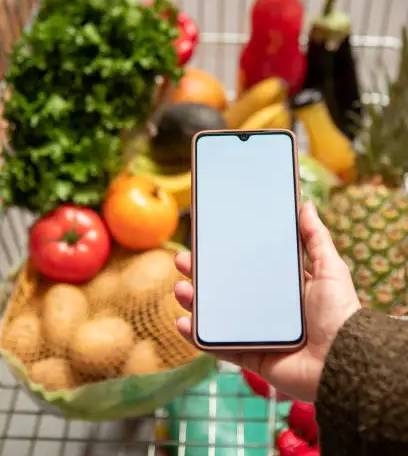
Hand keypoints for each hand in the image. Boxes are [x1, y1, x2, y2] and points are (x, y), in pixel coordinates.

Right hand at [174, 200, 360, 402]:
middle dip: (202, 275)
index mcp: (285, 288)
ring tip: (180, 289)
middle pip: (227, 288)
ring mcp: (258, 333)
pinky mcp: (252, 356)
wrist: (344, 361)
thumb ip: (316, 238)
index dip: (227, 255)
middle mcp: (269, 309)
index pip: (249, 267)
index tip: (208, 241)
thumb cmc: (340, 313)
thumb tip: (307, 204)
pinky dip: (198, 338)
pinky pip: (219, 346)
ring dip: (195, 302)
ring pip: (218, 315)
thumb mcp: (329, 268)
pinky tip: (182, 322)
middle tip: (183, 260)